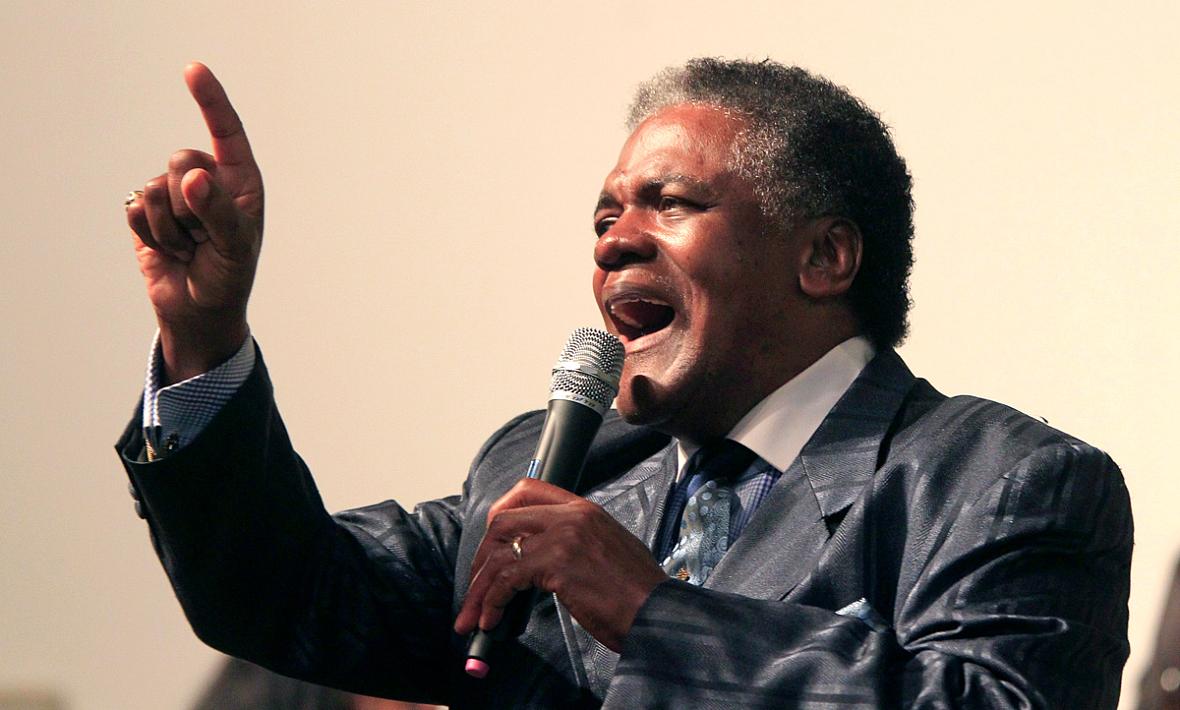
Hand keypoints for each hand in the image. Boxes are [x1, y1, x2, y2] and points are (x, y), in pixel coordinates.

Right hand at [125, 62, 262, 382]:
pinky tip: (168, 250)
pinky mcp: (146, 211)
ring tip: (190, 248)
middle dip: (188, 203)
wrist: (199, 310)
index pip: (226, 131)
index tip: (193, 70)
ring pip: (154, 188)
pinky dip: (150, 235)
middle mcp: (207, 179)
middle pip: (180, 160)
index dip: (209, 100)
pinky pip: (134, 208)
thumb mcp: (235, 246)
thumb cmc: (229, 276)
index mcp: (240, 180)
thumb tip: (193, 175)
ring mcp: (174, 194)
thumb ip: (218, 210)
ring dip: (170, 228)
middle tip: (204, 236)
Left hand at [454, 479, 668, 651]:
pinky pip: (506, 579)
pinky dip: (491, 602)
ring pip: (499, 553)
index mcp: (585, 510)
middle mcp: (572, 516)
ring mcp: (563, 537)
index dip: (501, 512)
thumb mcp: (610, 552)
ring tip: (473, 616)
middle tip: (476, 586)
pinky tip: (492, 621)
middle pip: (503, 520)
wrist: (659, 615)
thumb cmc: (637, 596)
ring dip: (480, 588)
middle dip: (481, 557)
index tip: (490, 542)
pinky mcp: (556, 564)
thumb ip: (578, 543)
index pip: (529, 489)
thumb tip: (541, 561)